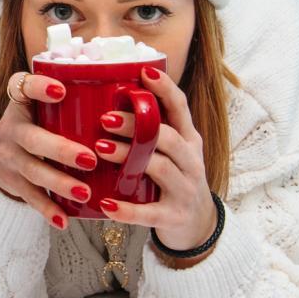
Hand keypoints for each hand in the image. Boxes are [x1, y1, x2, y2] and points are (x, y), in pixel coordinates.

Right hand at [0, 71, 99, 229]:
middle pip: (32, 138)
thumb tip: (138, 75)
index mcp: (22, 102)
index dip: (39, 88)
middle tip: (90, 159)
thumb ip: (76, 93)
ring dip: (59, 183)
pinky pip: (30, 197)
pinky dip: (47, 209)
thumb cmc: (39, 123)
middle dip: (60, 149)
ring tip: (85, 193)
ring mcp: (10, 157)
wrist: (0, 155)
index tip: (61, 90)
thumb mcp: (43, 104)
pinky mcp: (12, 182)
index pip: (24, 87)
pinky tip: (64, 220)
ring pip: (33, 171)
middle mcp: (12, 128)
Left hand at [94, 66, 215, 255]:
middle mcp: (191, 161)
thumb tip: (110, 99)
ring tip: (100, 149)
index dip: (164, 88)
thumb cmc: (175, 180)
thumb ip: (151, 130)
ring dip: (128, 157)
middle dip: (136, 124)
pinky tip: (105, 204)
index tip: (144, 71)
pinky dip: (127, 210)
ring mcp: (185, 189)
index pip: (180, 108)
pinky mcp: (174, 217)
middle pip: (166, 136)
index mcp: (188, 140)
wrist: (198, 226)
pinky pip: (149, 213)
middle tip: (104, 119)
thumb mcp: (172, 152)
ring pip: (160, 168)